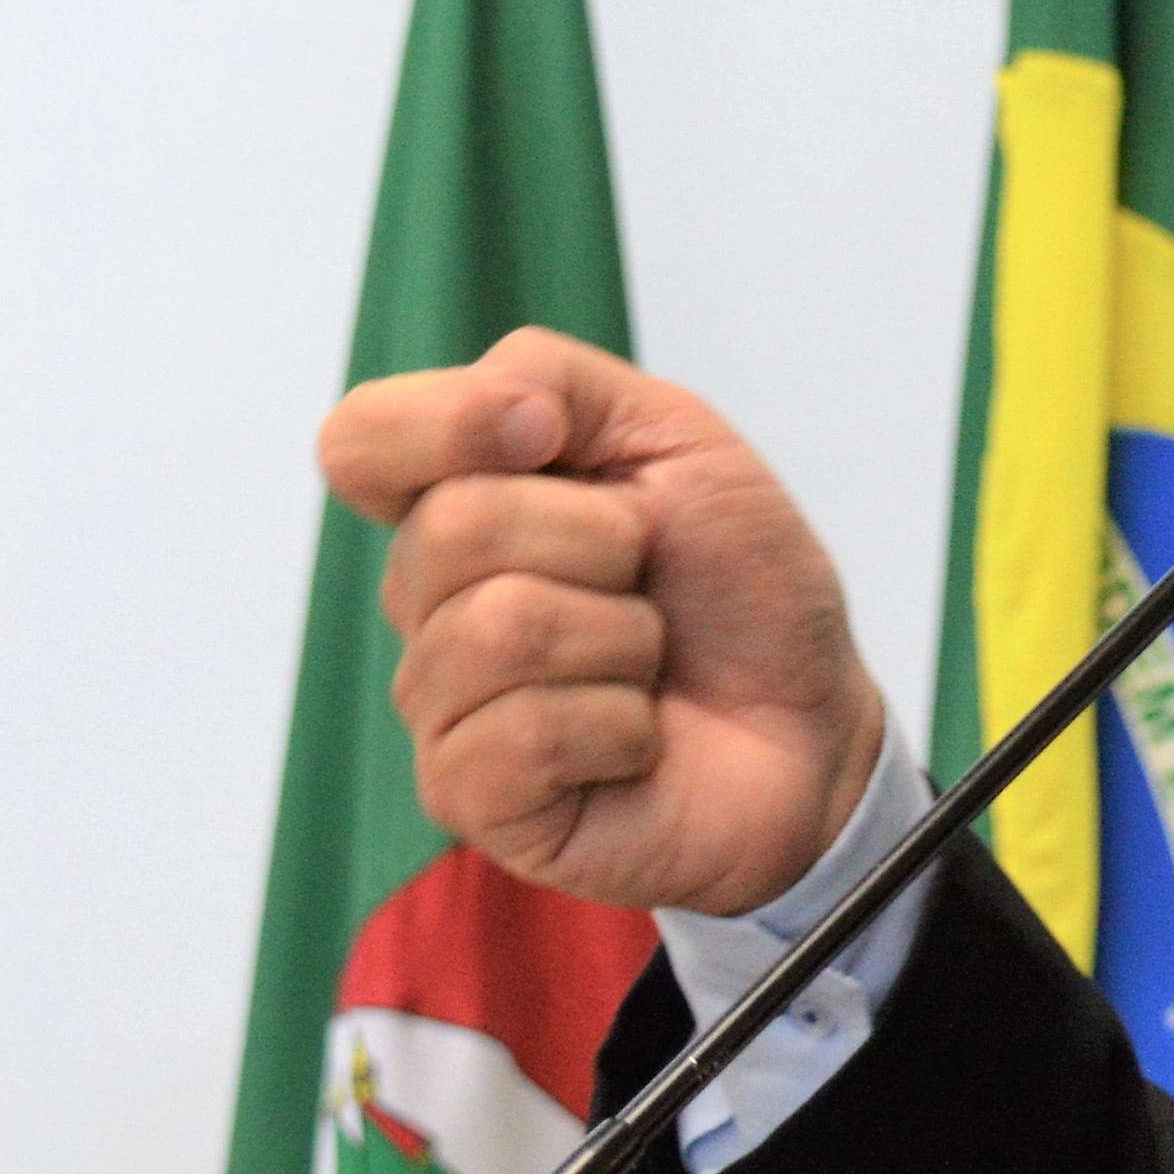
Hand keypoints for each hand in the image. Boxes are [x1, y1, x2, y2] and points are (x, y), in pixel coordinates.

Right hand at [319, 328, 883, 917]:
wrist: (814, 725)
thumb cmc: (737, 586)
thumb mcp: (671, 435)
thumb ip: (554, 378)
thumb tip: (494, 410)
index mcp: (455, 500)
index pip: (359, 440)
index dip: (447, 423)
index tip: (548, 434)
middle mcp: (427, 601)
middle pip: (454, 526)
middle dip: (601, 540)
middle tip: (646, 579)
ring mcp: (440, 704)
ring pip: (500, 628)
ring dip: (623, 639)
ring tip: (646, 662)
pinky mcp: (469, 796)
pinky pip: (523, 734)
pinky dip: (620, 727)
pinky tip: (634, 743)